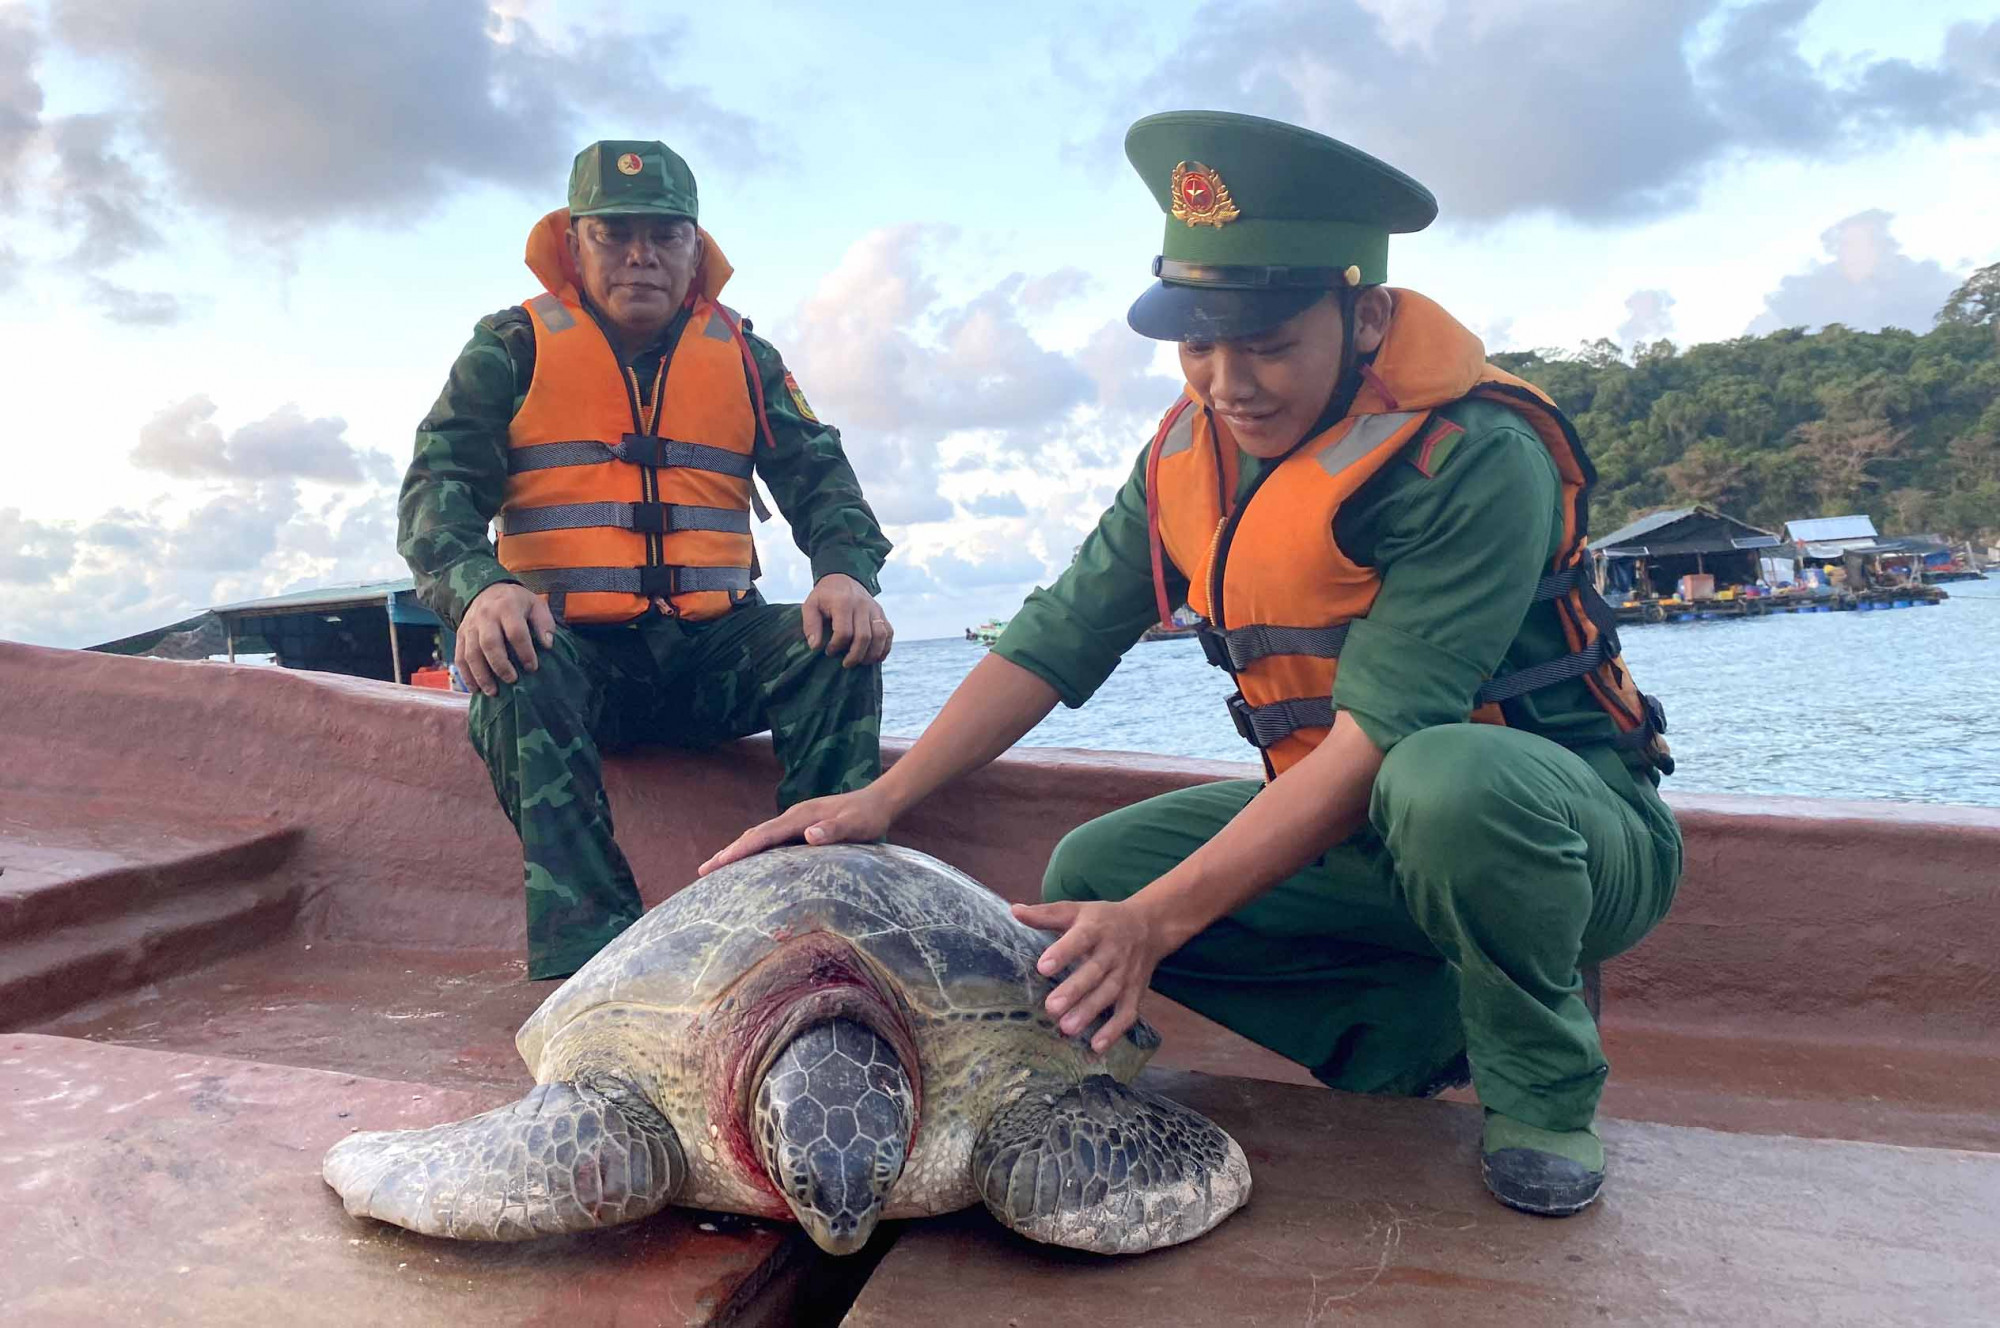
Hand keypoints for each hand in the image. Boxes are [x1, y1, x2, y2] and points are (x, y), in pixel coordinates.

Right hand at [455, 582, 554, 696]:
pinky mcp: (460, 635)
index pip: (516, 632)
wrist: (487, 590)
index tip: (532, 668)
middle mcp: (485, 616)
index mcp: (507, 607)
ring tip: (493, 692)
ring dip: (481, 675)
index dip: (525, 652)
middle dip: (501, 665)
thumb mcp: (536, 604)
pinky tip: (475, 689)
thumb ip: (544, 623)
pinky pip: (459, 657)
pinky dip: (466, 675)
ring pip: (471, 653)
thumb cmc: (516, 602)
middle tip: (512, 680)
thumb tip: (548, 645)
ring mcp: (470, 626)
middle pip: (489, 643)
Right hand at [698, 787, 896, 875]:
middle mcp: (793, 818)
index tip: (717, 864)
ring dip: (738, 851)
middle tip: (703, 871)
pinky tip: (750, 863)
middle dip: (728, 853)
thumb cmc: (868, 816)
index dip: (739, 850)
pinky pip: (772, 841)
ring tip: (717, 868)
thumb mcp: (856, 824)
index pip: (763, 836)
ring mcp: (796, 822)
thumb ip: (834, 829)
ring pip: (760, 837)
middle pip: (754, 836)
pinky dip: (754, 851)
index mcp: (800, 818)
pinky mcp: (802, 828)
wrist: (879, 801)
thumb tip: (809, 835)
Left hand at [802, 573, 892, 667]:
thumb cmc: (824, 596)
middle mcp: (862, 605)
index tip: (828, 651)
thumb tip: (815, 646)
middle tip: (845, 663)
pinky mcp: (881, 614)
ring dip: (871, 654)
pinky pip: (889, 633)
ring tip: (860, 662)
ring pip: (880, 637)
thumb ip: (810, 625)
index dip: (836, 646)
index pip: (844, 632)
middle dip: (855, 655)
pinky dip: (885, 648)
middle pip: (864, 637)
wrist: (843, 577)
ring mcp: (874, 609)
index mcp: (843, 603)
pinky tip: (875, 658)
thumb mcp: (810, 605)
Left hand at [1011, 898, 1168, 1053]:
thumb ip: (1046, 914)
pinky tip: (1096, 1047)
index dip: (1063, 952)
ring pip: (1109, 994)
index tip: (1043, 967)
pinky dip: (1114, 1031)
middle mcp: (1113, 952)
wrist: (1150, 926)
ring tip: (1067, 1028)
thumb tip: (1014, 910)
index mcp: (1096, 929)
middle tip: (1052, 1008)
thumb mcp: (1077, 910)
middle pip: (1095, 972)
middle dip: (1075, 991)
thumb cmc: (1103, 919)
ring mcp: (1125, 975)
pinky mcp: (1135, 993)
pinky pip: (1127, 1014)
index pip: (1080, 939)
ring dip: (1090, 1013)